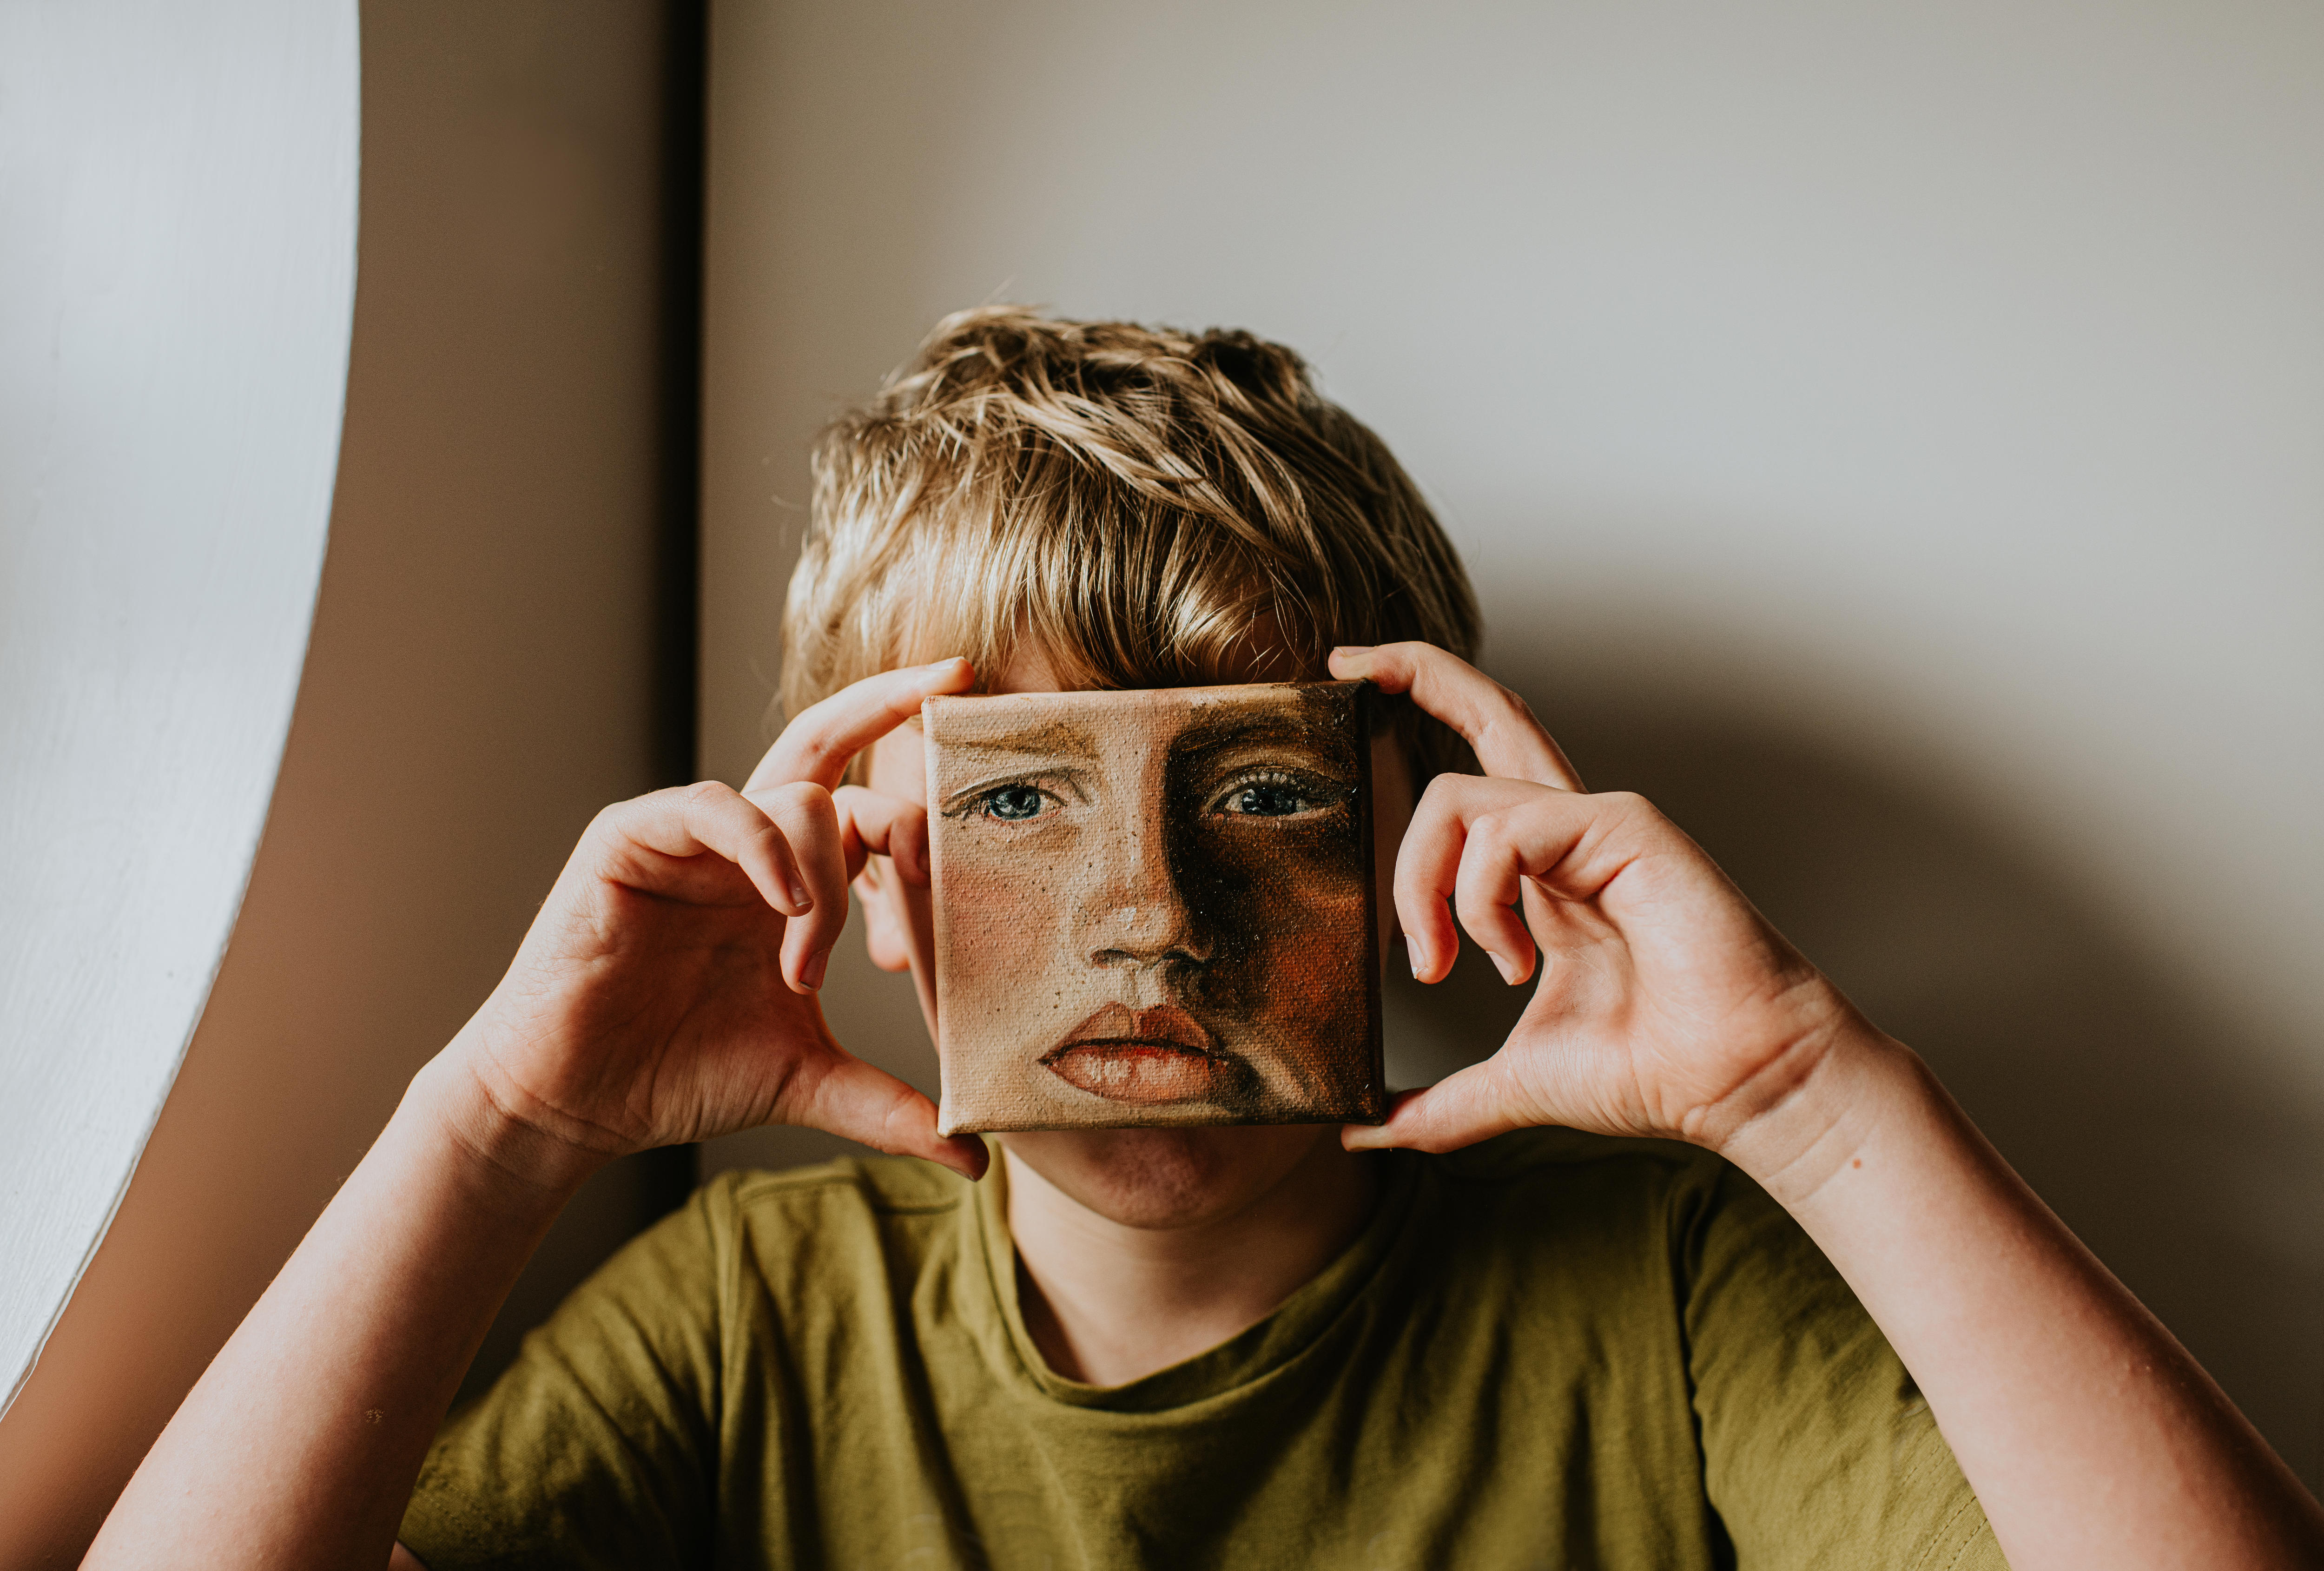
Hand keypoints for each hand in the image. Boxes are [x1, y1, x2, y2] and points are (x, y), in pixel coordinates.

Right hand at [444, 659, 987, 1183]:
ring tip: (806, 965)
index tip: (986, 760)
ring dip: (823, 876)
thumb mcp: (807, 1081)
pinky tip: (784, 908)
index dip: (918, 777)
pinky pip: (714, 807)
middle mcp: (746, 843)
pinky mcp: (630, 838)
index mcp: (789, 879)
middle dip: (893, 704)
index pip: (862, 798)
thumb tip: (975, 1158)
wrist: (576, 1103)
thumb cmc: (678, 1076)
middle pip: (827, 741)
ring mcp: (688, 833)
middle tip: (954, 683)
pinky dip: (761, 848)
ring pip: (792, 795)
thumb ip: (890, 1106)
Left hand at [1334, 642, 1874, 1169]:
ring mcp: (1596, 823)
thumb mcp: (1515, 1082)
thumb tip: (1367, 1133)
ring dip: (1428, 890)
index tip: (1353, 692)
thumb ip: (1442, 1103)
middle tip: (1342, 667)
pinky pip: (1504, 834)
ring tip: (1458, 963)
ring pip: (1459, 797)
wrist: (1739, 1084)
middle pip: (1488, 712)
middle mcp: (1567, 832)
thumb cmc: (1653, 1071)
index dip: (1424, 710)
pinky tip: (1509, 959)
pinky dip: (1482, 900)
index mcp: (1544, 869)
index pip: (1478, 766)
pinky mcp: (1621, 826)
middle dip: (1413, 670)